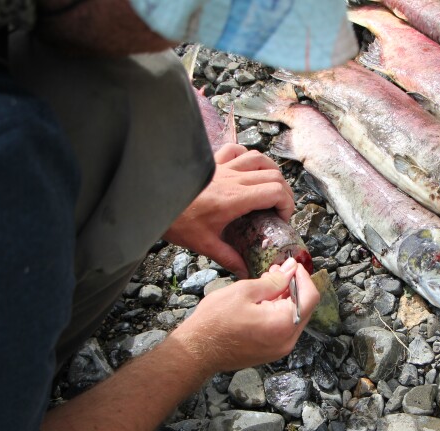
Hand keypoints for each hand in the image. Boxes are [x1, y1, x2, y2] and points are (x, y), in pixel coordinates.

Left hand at [163, 144, 294, 277]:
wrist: (152, 201)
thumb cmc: (176, 221)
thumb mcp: (204, 244)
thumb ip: (229, 258)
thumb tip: (245, 271)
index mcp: (234, 199)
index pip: (274, 192)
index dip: (287, 203)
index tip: (282, 218)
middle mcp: (232, 179)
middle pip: (273, 176)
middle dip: (284, 192)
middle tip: (280, 208)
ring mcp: (223, 168)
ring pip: (259, 158)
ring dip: (271, 172)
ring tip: (270, 188)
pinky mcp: (212, 163)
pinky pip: (236, 150)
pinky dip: (247, 156)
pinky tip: (247, 168)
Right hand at [172, 258, 320, 373]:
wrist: (197, 351)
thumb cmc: (215, 321)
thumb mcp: (244, 291)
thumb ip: (274, 280)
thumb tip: (291, 269)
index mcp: (284, 323)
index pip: (310, 296)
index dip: (303, 276)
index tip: (292, 265)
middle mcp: (288, 340)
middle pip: (304, 307)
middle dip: (294, 286)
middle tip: (277, 270)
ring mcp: (280, 349)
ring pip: (294, 317)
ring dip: (285, 298)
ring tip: (267, 283)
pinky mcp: (271, 352)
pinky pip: (283, 328)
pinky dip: (278, 312)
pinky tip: (263, 301)